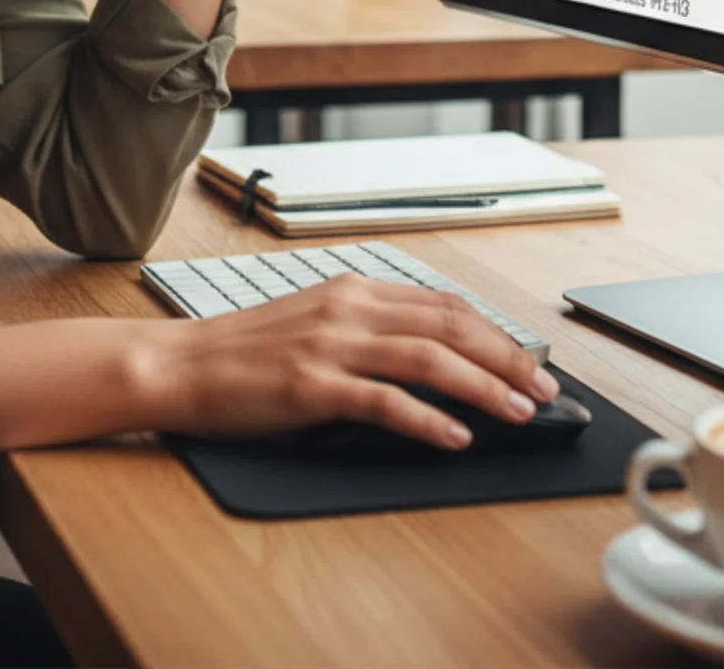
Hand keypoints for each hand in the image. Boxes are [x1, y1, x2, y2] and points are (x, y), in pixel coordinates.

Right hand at [139, 277, 559, 449]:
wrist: (179, 365)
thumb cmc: (244, 353)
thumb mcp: (314, 321)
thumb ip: (367, 328)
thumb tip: (430, 353)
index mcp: (353, 289)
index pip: (443, 304)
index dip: (495, 333)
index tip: (529, 360)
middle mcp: (348, 308)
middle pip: (448, 326)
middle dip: (506, 357)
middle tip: (544, 388)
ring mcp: (330, 345)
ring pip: (427, 358)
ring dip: (483, 386)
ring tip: (519, 411)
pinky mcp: (311, 385)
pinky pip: (383, 400)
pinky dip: (427, 418)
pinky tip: (455, 436)